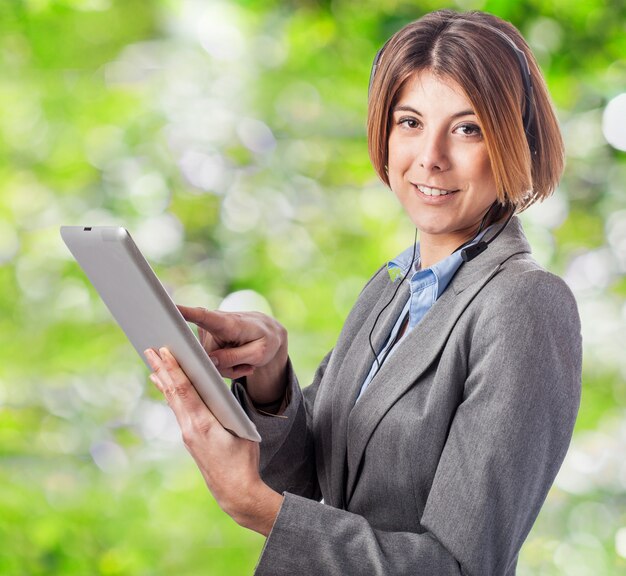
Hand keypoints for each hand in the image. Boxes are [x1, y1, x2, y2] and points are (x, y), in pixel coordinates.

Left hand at [144, 346, 282, 535]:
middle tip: (149, 349)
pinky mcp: (190, 438)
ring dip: (164, 380)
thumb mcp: (241, 429)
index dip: (174, 368)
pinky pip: (177, 410)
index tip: (165, 350)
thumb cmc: (243, 461)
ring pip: (173, 400)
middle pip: (173, 392)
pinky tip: (166, 388)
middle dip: (161, 369)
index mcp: (202, 424)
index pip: (184, 390)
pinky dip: (171, 394)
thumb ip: (228, 409)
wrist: (234, 491)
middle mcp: (189, 428)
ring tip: (153, 364)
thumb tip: (217, 392)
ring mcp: (187, 434)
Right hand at [178, 306, 288, 405]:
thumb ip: (234, 358)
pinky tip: (239, 360)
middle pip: (206, 356)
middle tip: (247, 366)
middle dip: (225, 367)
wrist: (268, 332)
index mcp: (228, 323)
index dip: (185, 313)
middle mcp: (213, 324)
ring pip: (209, 362)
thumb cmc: (265, 340)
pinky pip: (210, 361)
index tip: (167, 308)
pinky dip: (225, 365)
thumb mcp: (258, 354)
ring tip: (245, 361)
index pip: (203, 317)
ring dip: (227, 367)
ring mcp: (208, 332)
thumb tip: (209, 361)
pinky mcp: (206, 339)